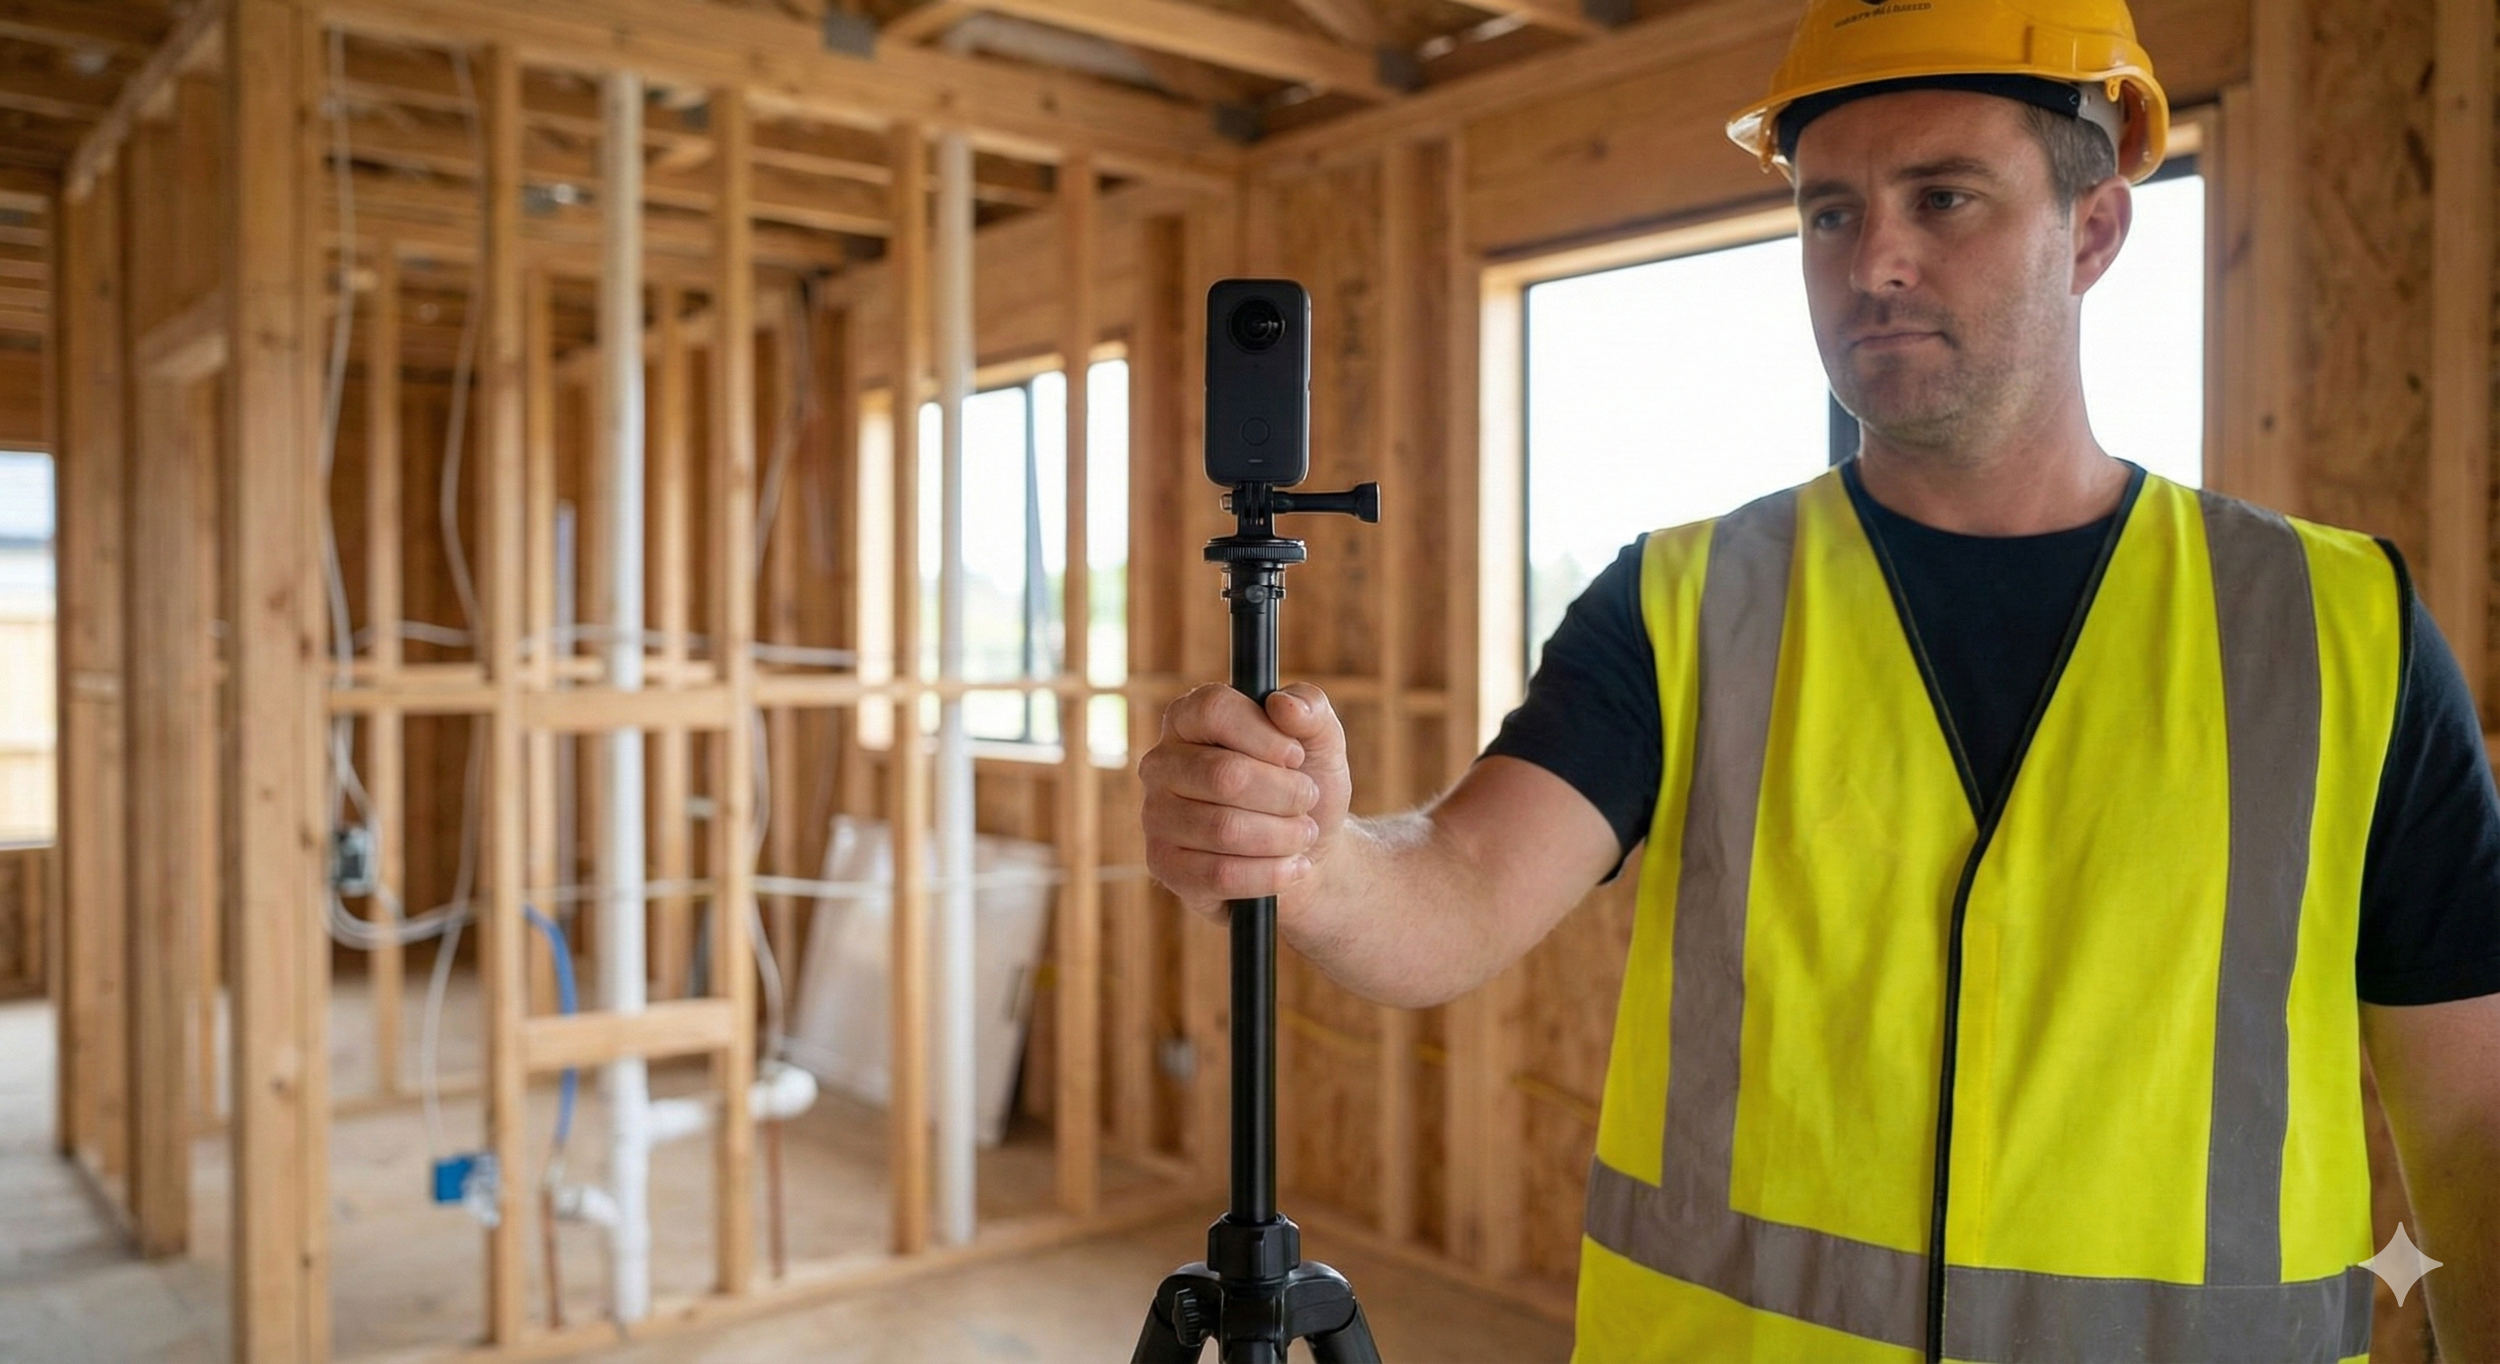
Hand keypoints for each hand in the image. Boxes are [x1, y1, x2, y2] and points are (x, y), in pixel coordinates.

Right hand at [1140, 681, 1351, 917]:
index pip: (1214, 710)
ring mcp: (1155, 816)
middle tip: (1308, 800)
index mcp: (1189, 719)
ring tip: (1304, 834)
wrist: (1305, 850)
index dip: (1264, 735)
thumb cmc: (1304, 785)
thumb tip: (1283, 705)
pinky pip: (1220, 874)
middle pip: (1225, 775)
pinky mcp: (1164, 866)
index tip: (1296, 756)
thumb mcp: (1321, 741)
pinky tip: (1292, 868)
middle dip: (1286, 793)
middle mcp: (1161, 763)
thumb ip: (1310, 708)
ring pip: (1226, 829)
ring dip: (1284, 836)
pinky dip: (1270, 874)